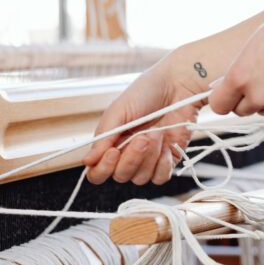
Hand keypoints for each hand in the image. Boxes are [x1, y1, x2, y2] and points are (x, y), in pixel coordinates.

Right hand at [83, 51, 206, 184]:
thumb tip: (86, 162)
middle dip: (131, 158)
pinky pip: (160, 178)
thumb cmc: (145, 93)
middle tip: (142, 136)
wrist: (177, 86)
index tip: (113, 152)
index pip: (98, 172)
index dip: (103, 169)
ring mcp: (148, 159)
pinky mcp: (168, 160)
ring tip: (157, 132)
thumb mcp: (118, 112)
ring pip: (141, 178)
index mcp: (111, 143)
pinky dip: (163, 164)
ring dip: (149, 156)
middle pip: (120, 176)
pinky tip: (167, 145)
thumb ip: (103, 138)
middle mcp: (128, 155)